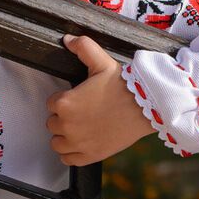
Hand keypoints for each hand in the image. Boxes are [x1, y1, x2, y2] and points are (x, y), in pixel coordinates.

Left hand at [46, 35, 153, 165]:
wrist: (147, 106)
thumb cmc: (124, 85)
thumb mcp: (102, 62)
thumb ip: (83, 47)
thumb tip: (67, 39)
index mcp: (65, 103)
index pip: (51, 103)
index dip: (64, 99)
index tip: (79, 98)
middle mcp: (67, 125)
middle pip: (53, 123)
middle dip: (65, 117)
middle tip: (84, 111)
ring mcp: (78, 143)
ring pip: (57, 143)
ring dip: (65, 136)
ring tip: (81, 127)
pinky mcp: (90, 155)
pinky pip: (67, 159)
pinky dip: (71, 153)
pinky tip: (82, 142)